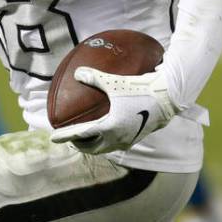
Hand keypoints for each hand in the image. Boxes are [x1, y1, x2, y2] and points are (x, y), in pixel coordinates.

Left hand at [50, 68, 178, 153]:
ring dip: (93, 146)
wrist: (166, 97)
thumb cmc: (140, 88)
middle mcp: (117, 138)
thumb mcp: (115, 82)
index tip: (54, 137)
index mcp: (109, 127)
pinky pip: (116, 145)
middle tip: (69, 140)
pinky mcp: (136, 138)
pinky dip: (106, 144)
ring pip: (105, 149)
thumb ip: (94, 78)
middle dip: (79, 145)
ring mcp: (128, 140)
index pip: (81, 134)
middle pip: (92, 148)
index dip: (66, 136)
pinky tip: (107, 135)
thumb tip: (77, 73)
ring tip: (86, 141)